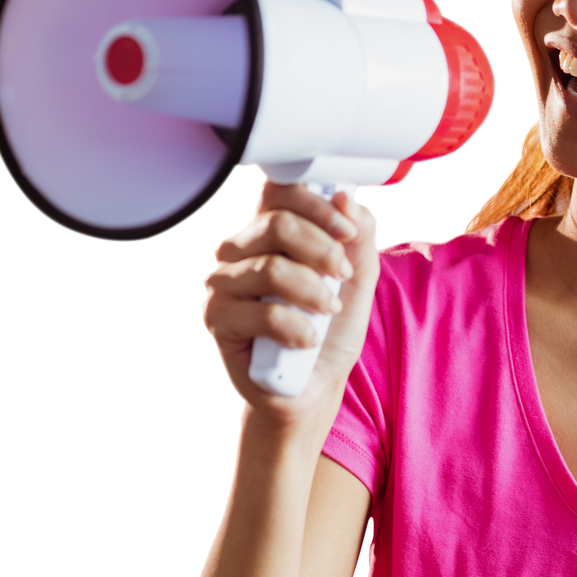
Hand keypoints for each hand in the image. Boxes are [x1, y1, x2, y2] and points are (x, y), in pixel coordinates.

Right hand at [198, 179, 380, 432]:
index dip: (315, 204)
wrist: (315, 385)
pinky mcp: (218, 319)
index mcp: (271, 231)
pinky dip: (294, 326)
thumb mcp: (359, 279)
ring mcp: (225, 283)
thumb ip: (359, 235)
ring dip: (312, 292)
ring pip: (270, 267)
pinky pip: (259, 312)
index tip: (346, 232)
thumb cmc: (331, 329)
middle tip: (342, 277)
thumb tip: (344, 195)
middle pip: (277, 223)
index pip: (279, 191)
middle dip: (322, 250)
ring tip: (327, 312)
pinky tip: (307, 339)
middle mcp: (241, 250)